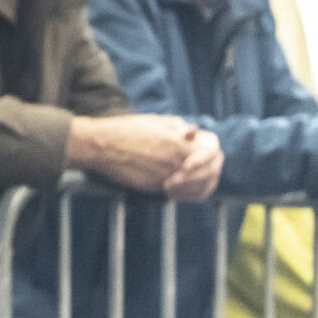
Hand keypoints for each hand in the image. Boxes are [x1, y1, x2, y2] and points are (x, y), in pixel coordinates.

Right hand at [65, 114, 202, 193]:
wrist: (102, 145)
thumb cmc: (127, 130)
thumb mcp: (156, 121)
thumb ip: (178, 127)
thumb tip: (194, 132)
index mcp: (179, 142)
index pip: (212, 151)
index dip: (214, 153)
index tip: (211, 154)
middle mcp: (177, 160)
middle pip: (210, 171)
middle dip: (212, 171)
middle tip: (211, 172)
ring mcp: (168, 176)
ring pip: (198, 187)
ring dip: (202, 185)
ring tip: (199, 183)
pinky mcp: (157, 188)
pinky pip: (181, 195)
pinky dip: (187, 194)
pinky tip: (184, 190)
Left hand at [161, 129, 222, 202]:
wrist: (164, 151)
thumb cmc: (167, 137)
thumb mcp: (171, 129)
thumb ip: (180, 129)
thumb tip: (190, 131)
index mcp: (211, 143)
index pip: (210, 154)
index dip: (198, 162)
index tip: (184, 167)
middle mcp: (216, 159)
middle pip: (209, 172)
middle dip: (189, 179)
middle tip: (170, 182)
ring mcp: (213, 175)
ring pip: (204, 186)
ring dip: (185, 188)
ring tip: (165, 186)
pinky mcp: (206, 188)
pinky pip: (199, 195)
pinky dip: (185, 196)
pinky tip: (169, 193)